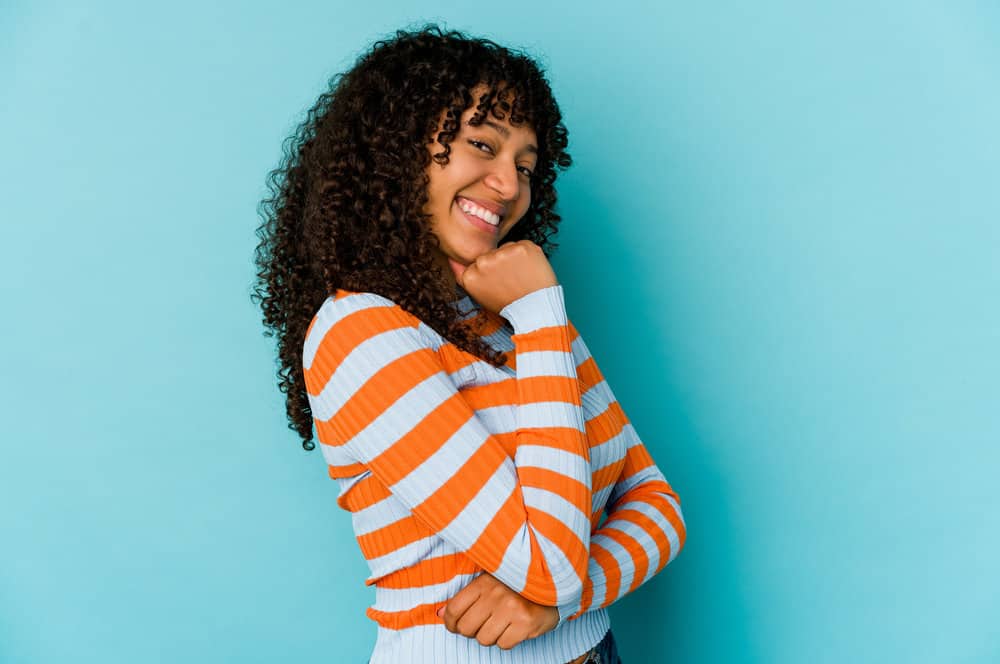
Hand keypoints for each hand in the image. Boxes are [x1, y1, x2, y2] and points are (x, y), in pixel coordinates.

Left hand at [437, 572, 559, 649]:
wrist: (553, 587)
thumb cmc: (515, 586)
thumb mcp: (489, 583)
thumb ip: (465, 598)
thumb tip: (439, 614)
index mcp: (484, 582)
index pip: (453, 609)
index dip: (450, 622)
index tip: (454, 625)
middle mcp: (496, 594)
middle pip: (467, 628)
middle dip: (471, 631)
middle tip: (481, 625)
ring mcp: (511, 609)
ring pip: (484, 639)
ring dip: (490, 636)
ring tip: (500, 624)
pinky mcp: (525, 623)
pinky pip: (503, 645)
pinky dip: (506, 641)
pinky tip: (513, 628)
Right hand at [449, 240, 558, 314]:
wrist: (536, 309)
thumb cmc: (509, 304)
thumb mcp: (480, 294)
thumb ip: (463, 276)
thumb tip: (451, 258)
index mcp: (471, 275)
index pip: (478, 262)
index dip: (491, 273)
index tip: (499, 283)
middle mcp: (483, 263)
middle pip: (491, 253)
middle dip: (500, 263)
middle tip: (512, 281)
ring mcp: (503, 253)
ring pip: (506, 247)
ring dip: (514, 258)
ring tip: (521, 276)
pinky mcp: (522, 247)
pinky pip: (522, 245)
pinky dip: (528, 254)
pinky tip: (530, 269)